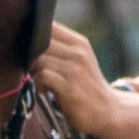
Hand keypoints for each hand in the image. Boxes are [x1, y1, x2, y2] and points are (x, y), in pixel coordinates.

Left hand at [33, 22, 120, 138]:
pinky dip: (38, 84)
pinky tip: (44, 90)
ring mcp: (75, 71)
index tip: (31, 50)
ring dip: (34, 71)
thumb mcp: (80, 60)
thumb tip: (30, 38)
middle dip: (31, 55)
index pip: (49, 26)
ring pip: (39, 59)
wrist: (108, 112)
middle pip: (40, 43)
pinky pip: (43, 76)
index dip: (34, 36)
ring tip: (41, 80)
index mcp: (80, 43)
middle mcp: (79, 53)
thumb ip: (61, 47)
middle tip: (33, 69)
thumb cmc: (87, 86)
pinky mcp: (70, 89)